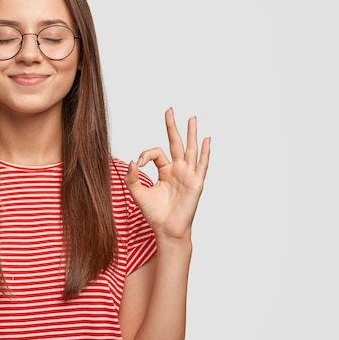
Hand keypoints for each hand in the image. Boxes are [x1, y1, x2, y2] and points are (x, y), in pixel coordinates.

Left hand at [124, 108, 210, 240]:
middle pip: (175, 143)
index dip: (146, 154)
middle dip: (172, 126)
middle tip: (169, 110)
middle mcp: (178, 170)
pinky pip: (202, 164)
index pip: (157, 153)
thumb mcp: (138, 193)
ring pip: (190, 149)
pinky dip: (205, 152)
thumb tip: (132, 161)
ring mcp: (188, 175)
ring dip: (191, 133)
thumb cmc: (155, 214)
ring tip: (192, 118)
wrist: (166, 229)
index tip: (138, 163)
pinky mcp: (196, 182)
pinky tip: (207, 140)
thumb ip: (132, 177)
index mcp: (165, 171)